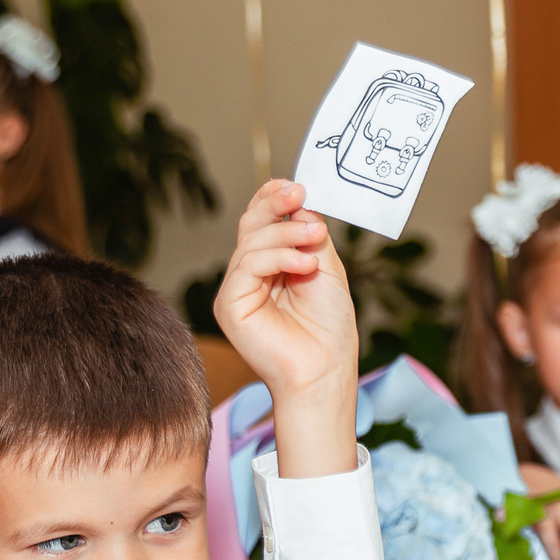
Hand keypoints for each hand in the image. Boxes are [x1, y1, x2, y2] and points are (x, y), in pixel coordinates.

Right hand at [214, 180, 359, 478]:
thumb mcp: (327, 270)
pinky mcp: (229, 305)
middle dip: (274, 205)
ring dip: (286, 234)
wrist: (325, 372)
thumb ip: (311, 237)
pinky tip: (303, 263)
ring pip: (250, 242)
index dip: (273, 199)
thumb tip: (301, 205)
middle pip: (251, 225)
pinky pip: (247, 266)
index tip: (297, 187)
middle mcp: (250, 275)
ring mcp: (237, 290)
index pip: (263, 222)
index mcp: (271, 266)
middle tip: (299, 195)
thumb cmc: (329, 330)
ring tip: (315, 238)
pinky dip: (276, 258)